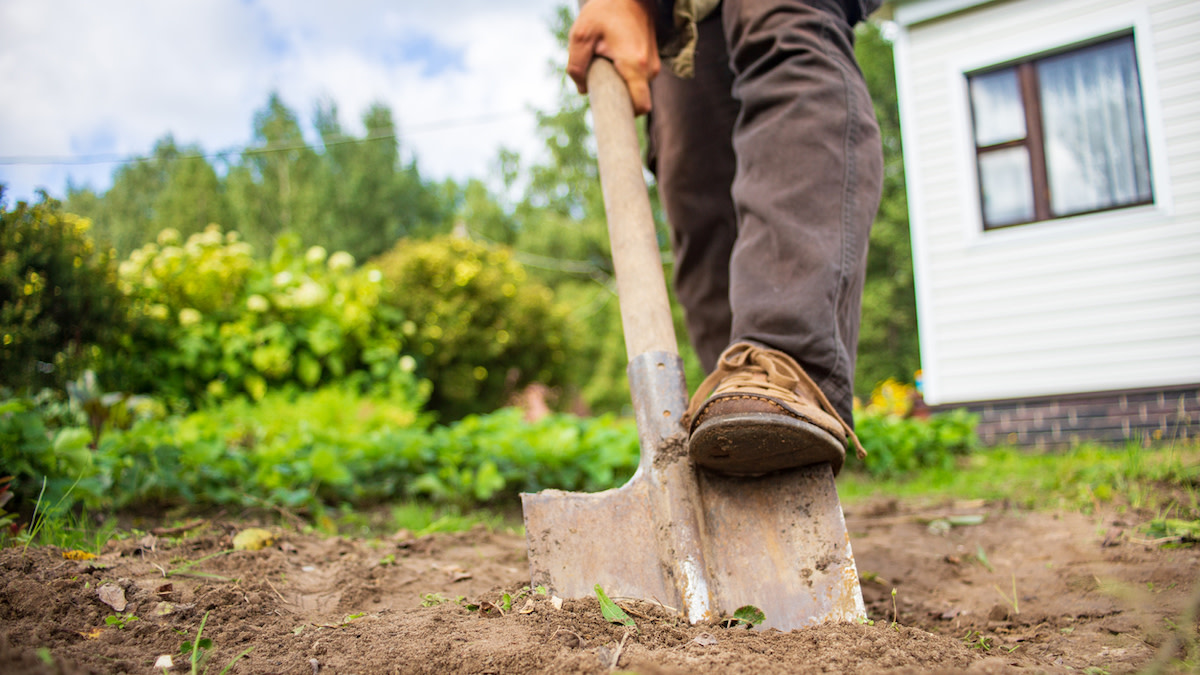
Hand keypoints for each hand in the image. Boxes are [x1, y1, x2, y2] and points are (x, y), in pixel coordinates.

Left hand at [567, 0, 659, 114]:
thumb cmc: (604, 10)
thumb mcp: (581, 35)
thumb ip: (576, 65)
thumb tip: (583, 89)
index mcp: (634, 65)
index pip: (640, 106)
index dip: (626, 116)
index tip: (609, 113)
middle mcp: (649, 67)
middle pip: (636, 99)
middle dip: (617, 97)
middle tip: (599, 81)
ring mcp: (654, 63)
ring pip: (636, 88)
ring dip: (620, 83)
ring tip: (605, 62)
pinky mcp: (652, 58)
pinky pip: (638, 77)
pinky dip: (625, 75)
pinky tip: (613, 58)